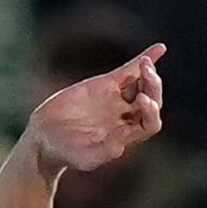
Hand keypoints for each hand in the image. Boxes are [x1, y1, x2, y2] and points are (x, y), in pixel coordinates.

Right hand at [27, 42, 164, 174]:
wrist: (46, 137)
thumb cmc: (67, 153)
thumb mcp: (86, 158)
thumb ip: (106, 151)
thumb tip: (124, 139)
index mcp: (127, 135)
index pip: (151, 123)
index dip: (151, 111)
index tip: (142, 100)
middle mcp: (127, 117)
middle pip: (152, 100)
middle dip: (153, 88)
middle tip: (148, 75)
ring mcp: (118, 99)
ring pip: (143, 84)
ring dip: (150, 73)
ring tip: (146, 64)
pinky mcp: (106, 85)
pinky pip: (129, 71)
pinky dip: (144, 59)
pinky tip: (160, 48)